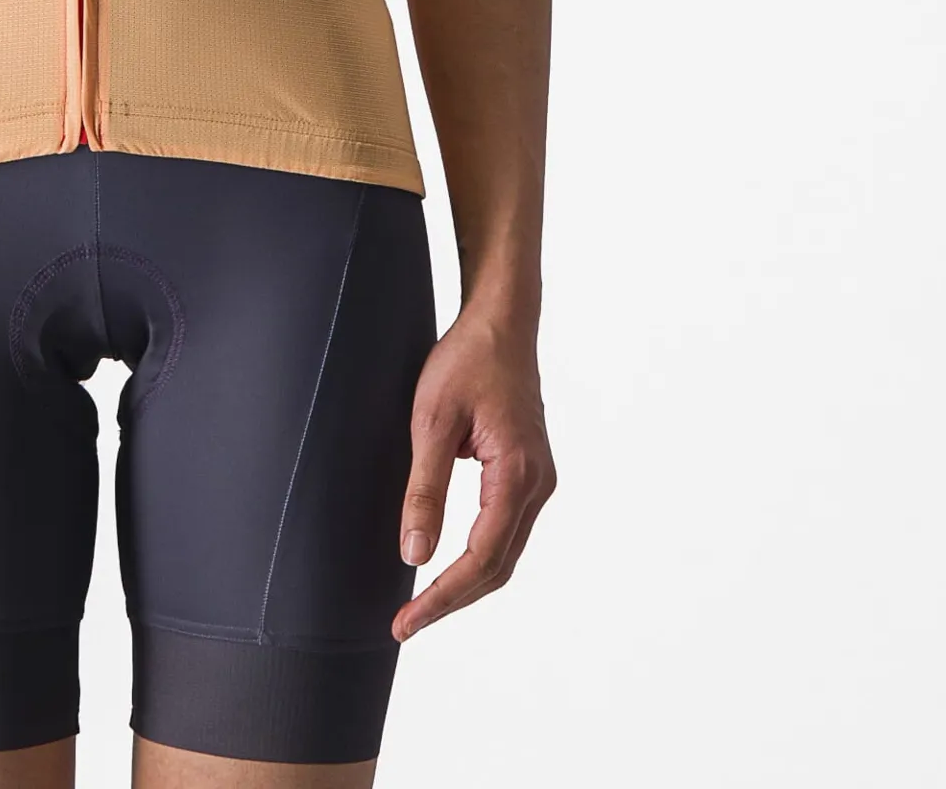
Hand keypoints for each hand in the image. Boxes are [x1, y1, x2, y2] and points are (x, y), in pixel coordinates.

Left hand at [393, 305, 554, 639]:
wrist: (501, 322)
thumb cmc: (466, 360)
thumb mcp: (430, 420)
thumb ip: (424, 488)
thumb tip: (414, 553)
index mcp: (516, 473)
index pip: (481, 557)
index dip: (443, 596)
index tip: (408, 620)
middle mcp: (537, 484)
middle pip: (497, 566)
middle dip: (452, 600)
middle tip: (406, 622)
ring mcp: (538, 479)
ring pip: (504, 552)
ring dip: (466, 582)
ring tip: (421, 604)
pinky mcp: (529, 472)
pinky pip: (506, 529)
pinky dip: (479, 556)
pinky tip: (448, 564)